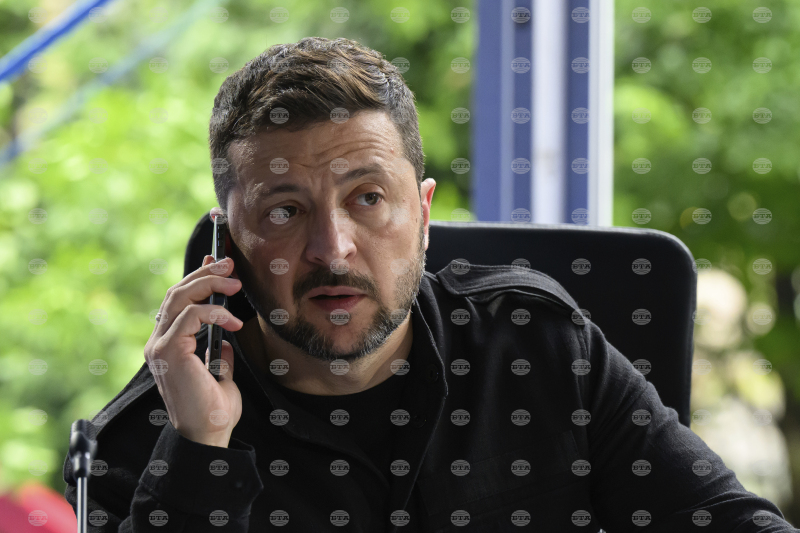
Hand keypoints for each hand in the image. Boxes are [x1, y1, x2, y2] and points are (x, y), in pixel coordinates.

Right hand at [143, 253, 243, 447]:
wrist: (208, 435)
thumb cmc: (214, 410)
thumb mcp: (221, 373)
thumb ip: (218, 352)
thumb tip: (226, 337)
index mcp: (168, 345)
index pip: (178, 301)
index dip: (197, 276)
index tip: (217, 260)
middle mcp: (158, 342)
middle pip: (177, 292)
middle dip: (205, 273)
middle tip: (230, 264)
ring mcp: (159, 346)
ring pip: (179, 297)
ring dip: (210, 283)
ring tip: (236, 284)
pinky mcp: (168, 351)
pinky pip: (190, 315)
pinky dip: (214, 312)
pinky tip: (233, 321)